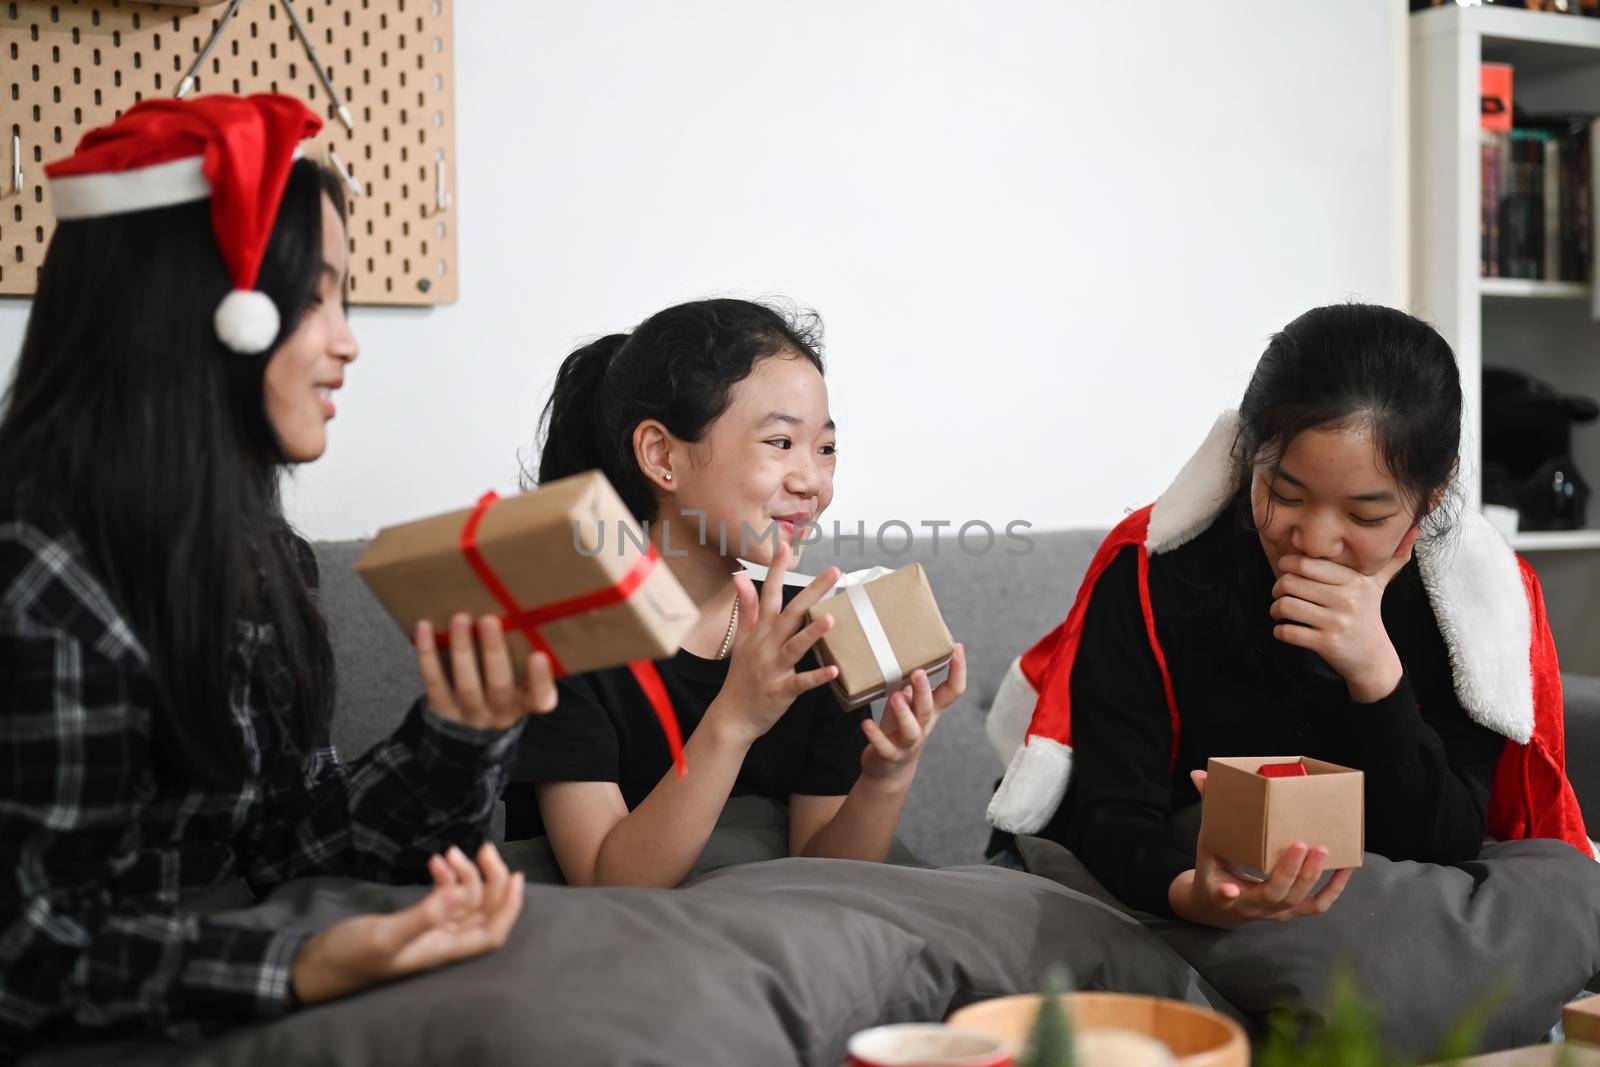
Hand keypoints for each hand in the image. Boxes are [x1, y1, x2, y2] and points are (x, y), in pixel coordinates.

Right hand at [292, 843, 524, 1004]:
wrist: (318, 964)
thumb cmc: (349, 957)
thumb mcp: (385, 935)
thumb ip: (423, 916)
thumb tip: (461, 895)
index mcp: (442, 951)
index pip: (492, 933)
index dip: (510, 907)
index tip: (516, 876)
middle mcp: (442, 942)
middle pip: (483, 912)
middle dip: (489, 879)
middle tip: (483, 849)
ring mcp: (430, 931)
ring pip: (464, 901)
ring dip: (464, 874)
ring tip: (449, 853)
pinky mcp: (416, 922)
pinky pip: (444, 898)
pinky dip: (445, 878)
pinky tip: (435, 862)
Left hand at [414, 614, 558, 729]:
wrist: (474, 723)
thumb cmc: (506, 686)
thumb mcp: (525, 680)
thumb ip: (527, 655)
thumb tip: (524, 611)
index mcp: (528, 703)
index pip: (541, 698)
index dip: (540, 679)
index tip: (539, 655)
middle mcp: (501, 713)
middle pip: (499, 687)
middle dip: (493, 652)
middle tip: (489, 620)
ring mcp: (470, 714)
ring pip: (465, 685)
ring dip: (462, 650)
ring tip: (460, 619)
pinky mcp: (443, 709)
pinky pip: (434, 681)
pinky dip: (427, 654)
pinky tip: (425, 627)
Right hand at [707, 542, 841, 746]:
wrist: (731, 716)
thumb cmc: (741, 677)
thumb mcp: (741, 640)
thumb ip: (746, 608)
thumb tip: (740, 577)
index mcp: (760, 632)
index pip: (769, 594)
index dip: (776, 570)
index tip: (786, 546)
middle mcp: (766, 646)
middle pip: (790, 614)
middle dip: (812, 592)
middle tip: (834, 572)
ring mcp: (773, 669)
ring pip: (795, 646)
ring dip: (812, 632)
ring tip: (832, 618)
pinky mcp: (781, 691)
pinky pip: (801, 683)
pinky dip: (817, 677)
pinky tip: (834, 670)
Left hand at [859, 644, 966, 785]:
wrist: (890, 770)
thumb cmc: (899, 728)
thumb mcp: (908, 705)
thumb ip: (910, 685)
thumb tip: (906, 655)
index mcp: (931, 710)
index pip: (953, 690)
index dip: (958, 671)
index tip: (957, 648)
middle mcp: (923, 726)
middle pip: (929, 708)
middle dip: (924, 690)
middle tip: (918, 672)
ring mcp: (908, 743)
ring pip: (911, 729)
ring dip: (903, 712)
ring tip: (895, 697)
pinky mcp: (890, 755)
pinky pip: (884, 746)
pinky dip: (875, 735)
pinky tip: (866, 723)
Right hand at [1169, 770, 1351, 928]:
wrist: (1219, 906)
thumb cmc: (1214, 868)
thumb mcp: (1206, 843)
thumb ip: (1209, 810)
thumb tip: (1199, 774)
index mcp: (1220, 892)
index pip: (1222, 895)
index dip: (1226, 894)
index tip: (1229, 889)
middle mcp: (1250, 907)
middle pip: (1274, 895)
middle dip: (1289, 872)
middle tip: (1302, 844)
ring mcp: (1273, 912)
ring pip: (1297, 900)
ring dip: (1312, 877)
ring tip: (1323, 850)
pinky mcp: (1291, 912)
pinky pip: (1316, 905)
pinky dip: (1334, 887)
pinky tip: (1346, 867)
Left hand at [1269, 526, 1417, 701]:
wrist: (1373, 658)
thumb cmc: (1368, 616)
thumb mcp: (1378, 585)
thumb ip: (1391, 559)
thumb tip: (1414, 531)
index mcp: (1353, 581)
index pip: (1306, 563)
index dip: (1287, 565)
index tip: (1287, 572)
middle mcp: (1345, 599)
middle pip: (1290, 583)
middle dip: (1277, 588)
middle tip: (1279, 594)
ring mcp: (1336, 622)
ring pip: (1286, 606)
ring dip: (1276, 610)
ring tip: (1280, 611)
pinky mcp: (1326, 644)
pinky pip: (1288, 632)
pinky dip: (1280, 631)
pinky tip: (1285, 630)